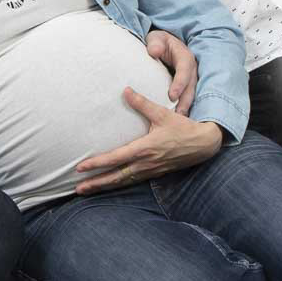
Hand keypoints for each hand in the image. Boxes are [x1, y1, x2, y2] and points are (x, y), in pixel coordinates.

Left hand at [75, 88, 221, 194]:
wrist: (203, 144)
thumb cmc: (182, 127)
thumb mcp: (162, 113)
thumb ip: (142, 103)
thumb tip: (125, 90)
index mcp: (144, 149)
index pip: (115, 159)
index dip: (97, 163)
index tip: (81, 167)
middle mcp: (145, 163)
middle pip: (115, 177)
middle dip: (96, 183)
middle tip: (78, 189)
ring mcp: (150, 171)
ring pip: (123, 181)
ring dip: (105, 186)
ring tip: (87, 190)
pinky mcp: (155, 173)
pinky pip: (133, 181)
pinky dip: (119, 184)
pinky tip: (110, 185)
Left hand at [144, 30, 195, 115]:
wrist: (163, 43)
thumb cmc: (158, 42)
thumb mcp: (156, 38)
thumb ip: (155, 43)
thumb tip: (154, 51)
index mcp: (185, 57)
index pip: (185, 71)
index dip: (180, 83)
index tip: (172, 96)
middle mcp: (191, 70)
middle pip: (191, 87)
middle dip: (185, 101)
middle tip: (178, 115)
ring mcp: (190, 79)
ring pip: (191, 95)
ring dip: (185, 107)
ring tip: (178, 120)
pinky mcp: (187, 86)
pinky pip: (186, 98)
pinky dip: (182, 108)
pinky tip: (176, 120)